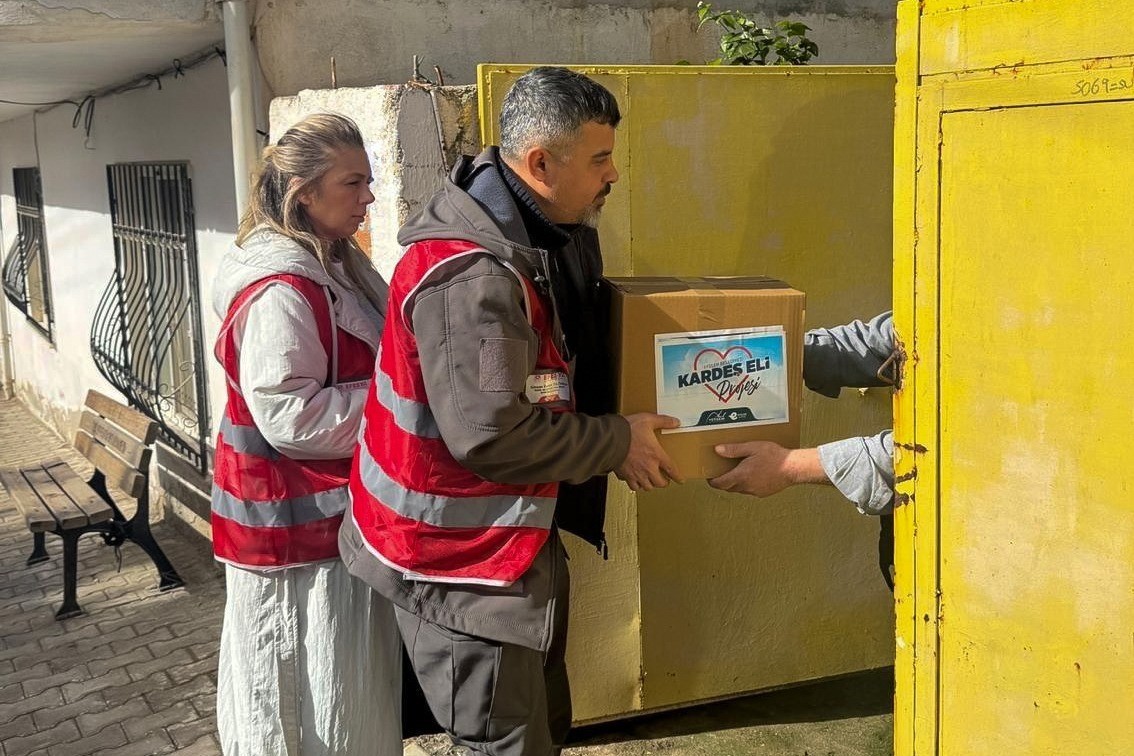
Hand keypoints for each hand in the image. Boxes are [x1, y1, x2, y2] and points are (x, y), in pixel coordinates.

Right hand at [614, 413, 683, 491]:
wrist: (610, 439)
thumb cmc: (628, 430)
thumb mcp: (648, 420)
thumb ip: (663, 421)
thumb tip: (676, 422)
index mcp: (656, 456)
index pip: (671, 470)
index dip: (678, 477)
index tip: (681, 480)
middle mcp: (648, 468)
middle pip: (660, 483)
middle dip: (663, 482)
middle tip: (664, 479)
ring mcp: (636, 473)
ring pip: (647, 487)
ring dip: (650, 485)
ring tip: (650, 481)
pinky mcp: (625, 475)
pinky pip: (632, 486)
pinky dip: (635, 485)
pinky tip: (635, 480)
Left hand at [708, 441, 825, 496]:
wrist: (793, 468)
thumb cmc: (774, 456)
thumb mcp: (752, 448)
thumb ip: (733, 450)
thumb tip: (717, 450)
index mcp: (741, 476)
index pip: (719, 484)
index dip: (712, 481)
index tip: (709, 476)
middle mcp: (746, 487)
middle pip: (728, 488)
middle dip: (723, 481)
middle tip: (722, 470)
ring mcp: (755, 492)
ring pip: (739, 489)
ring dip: (735, 483)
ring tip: (738, 470)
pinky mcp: (763, 493)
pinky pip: (750, 490)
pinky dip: (746, 484)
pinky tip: (752, 474)